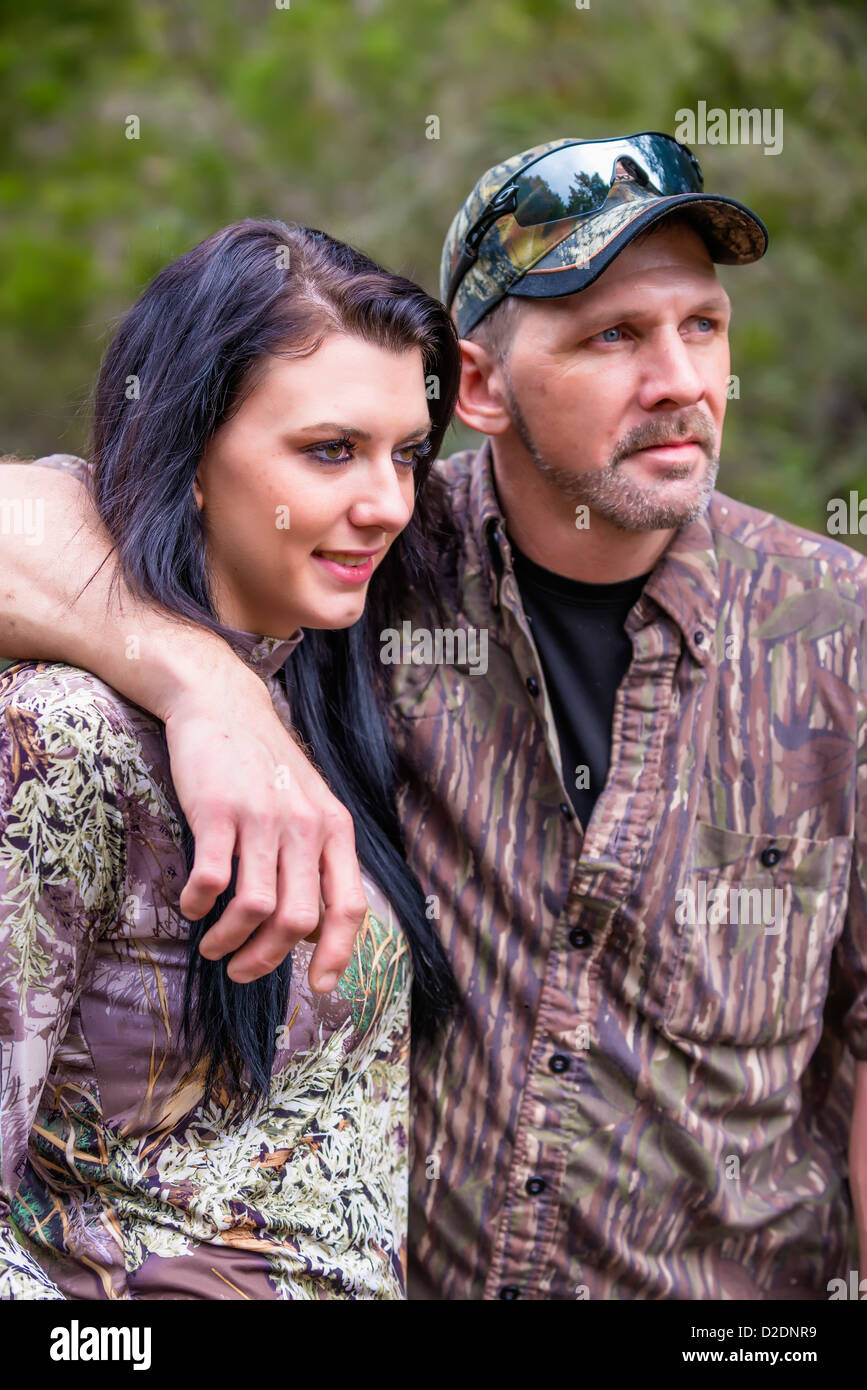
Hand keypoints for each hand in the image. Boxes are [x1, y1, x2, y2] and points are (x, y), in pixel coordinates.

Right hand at [163, 674, 366, 989]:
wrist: (224, 704)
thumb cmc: (266, 766)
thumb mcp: (310, 806)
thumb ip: (319, 862)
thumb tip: (315, 933)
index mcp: (335, 830)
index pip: (350, 906)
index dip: (339, 955)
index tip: (320, 987)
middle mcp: (306, 826)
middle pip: (299, 920)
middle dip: (269, 959)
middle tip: (242, 970)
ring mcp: (263, 818)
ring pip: (256, 908)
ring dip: (230, 941)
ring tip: (214, 947)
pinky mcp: (219, 811)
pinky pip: (212, 880)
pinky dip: (199, 906)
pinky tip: (192, 905)